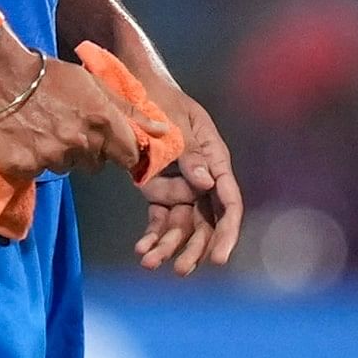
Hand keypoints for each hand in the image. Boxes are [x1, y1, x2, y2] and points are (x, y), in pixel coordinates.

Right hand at [0, 38, 149, 184]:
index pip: (129, 155)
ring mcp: (51, 157)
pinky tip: (25, 139)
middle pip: (96, 164)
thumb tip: (163, 131)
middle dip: (89, 151)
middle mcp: (80, 144)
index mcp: (102, 122)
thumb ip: (129, 112)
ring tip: (44, 130)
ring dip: (60, 154)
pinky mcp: (24, 167)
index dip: (123, 152)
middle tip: (69, 128)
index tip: (114, 146)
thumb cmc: (47, 75)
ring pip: (66, 167)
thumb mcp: (94, 85)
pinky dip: (33, 160)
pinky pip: (38, 171)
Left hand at [128, 65, 246, 275]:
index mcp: (214, 157)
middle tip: (181, 271)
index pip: (229, 200)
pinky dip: (151, 234)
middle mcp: (201, 175)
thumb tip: (207, 184)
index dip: (228, 231)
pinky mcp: (158, 187)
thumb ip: (191, 154)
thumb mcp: (175, 122)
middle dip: (195, 247)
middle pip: (207, 219)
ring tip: (149, 263)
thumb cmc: (158, 98)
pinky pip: (159, 217)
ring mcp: (180, 183)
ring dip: (168, 246)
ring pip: (181, 223)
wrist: (129, 85)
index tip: (219, 257)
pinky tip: (141, 250)